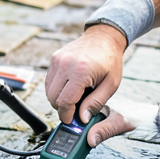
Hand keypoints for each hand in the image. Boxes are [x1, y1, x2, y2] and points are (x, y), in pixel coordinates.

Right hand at [46, 25, 130, 144]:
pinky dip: (56, 89)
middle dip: (62, 108)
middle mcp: (65, 64)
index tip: (71, 121)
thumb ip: (96, 103)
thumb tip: (82, 119)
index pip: (65, 101)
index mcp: (81, 71)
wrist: (104, 37)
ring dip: (58, 99)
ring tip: (75, 97)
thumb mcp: (111, 85)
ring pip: (48, 91)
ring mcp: (58, 60)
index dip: (67, 115)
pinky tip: (70, 88)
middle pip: (53, 98)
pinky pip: (49, 81)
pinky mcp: (54, 58)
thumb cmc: (110, 61)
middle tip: (75, 110)